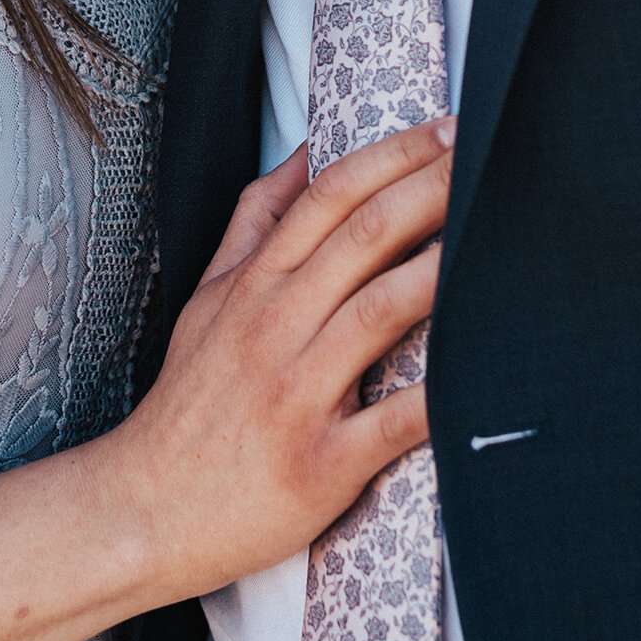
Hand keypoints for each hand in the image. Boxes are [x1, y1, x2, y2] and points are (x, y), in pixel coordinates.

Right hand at [111, 119, 452, 606]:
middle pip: (364, 237)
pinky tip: (486, 375)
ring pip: (380, 312)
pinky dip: (438, 398)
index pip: (328, 198)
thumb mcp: (206, 301)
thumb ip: (253, 225)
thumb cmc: (187, 407)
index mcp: (253, 287)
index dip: (392, 155)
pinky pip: (391, 423)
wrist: (143, 511)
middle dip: (431, 189)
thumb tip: (302, 154)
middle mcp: (274, 329)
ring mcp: (297, 395)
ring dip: (441, 269)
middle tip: (487, 156)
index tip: (446, 129)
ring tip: (497, 235)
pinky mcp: (321, 464)